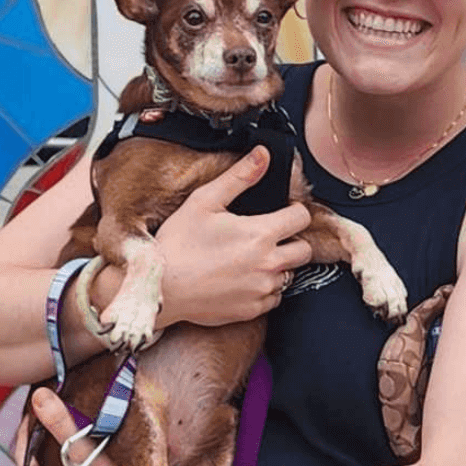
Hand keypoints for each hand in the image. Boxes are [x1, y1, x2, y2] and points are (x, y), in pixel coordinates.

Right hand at [154, 147, 312, 327]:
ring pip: (289, 275)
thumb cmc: (178, 243)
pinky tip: (242, 279)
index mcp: (261, 234)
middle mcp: (268, 264)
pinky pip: (274, 298)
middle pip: (304, 250)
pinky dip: (264, 288)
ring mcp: (262, 290)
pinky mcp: (253, 310)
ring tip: (251, 258)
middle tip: (269, 236)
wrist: (161, 288)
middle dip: (292, 240)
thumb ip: (239, 176)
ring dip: (278, 265)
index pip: (302, 218)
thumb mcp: (205, 201)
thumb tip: (263, 154)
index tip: (282, 211)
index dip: (293, 211)